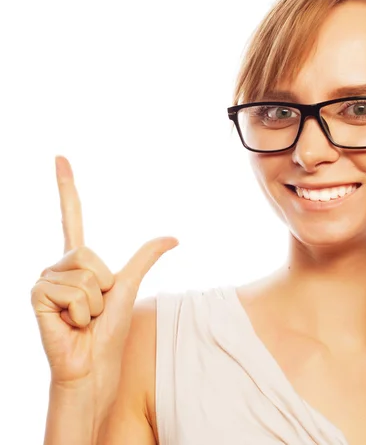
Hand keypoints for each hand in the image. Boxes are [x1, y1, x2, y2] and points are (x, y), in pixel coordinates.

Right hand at [31, 156, 177, 385]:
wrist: (95, 362)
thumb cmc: (110, 329)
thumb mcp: (130, 286)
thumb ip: (146, 258)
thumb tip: (174, 237)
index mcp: (79, 261)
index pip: (71, 216)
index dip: (66, 188)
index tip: (60, 157)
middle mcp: (58, 266)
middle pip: (88, 254)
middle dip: (102, 285)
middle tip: (93, 309)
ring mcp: (45, 280)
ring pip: (81, 274)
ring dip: (93, 302)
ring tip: (83, 318)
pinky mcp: (36, 296)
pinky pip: (69, 290)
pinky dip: (81, 312)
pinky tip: (70, 324)